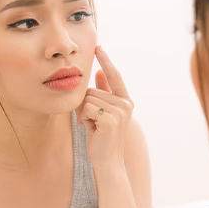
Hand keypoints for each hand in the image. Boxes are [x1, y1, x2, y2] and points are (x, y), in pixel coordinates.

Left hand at [76, 46, 133, 168]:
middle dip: (84, 104)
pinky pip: (87, 108)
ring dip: (83, 113)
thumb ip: (104, 93)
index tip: (98, 46)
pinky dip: (83, 118)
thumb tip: (99, 72)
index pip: (114, 75)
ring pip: (88, 98)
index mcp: (125, 100)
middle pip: (92, 90)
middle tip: (90, 121)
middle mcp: (125, 104)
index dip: (106, 60)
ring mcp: (120, 111)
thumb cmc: (102, 137)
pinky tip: (91, 129)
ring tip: (91, 126)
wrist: (107, 161)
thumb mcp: (102, 112)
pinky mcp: (110, 119)